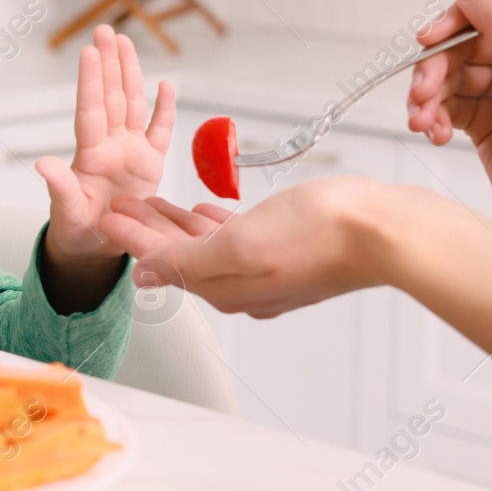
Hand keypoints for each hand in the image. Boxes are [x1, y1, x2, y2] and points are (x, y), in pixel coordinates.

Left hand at [36, 25, 174, 267]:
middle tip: (105, 30)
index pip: (91, 111)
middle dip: (109, 63)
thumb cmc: (78, 230)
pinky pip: (160, 132)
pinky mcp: (150, 164)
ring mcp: (131, 152)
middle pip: (111, 97)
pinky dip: (164, 109)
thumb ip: (60, 188)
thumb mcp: (68, 213)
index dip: (91, 82)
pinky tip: (165, 85)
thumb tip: (42, 165)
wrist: (96, 247)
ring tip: (125, 43)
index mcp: (91, 156)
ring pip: (132, 104)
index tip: (89, 52)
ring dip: (130, 74)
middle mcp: (111, 146)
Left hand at [100, 179, 395, 317]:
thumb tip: (144, 276)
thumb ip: (186, 262)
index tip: (104, 216)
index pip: (163, 262)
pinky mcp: (291, 251)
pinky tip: (207, 210)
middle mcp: (245, 286)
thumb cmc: (322, 234)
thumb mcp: (239, 246)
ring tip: (152, 202)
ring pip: (208, 245)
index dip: (131, 236)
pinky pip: (238, 237)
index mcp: (227, 288)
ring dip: (176, 224)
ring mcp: (270, 270)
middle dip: (147, 229)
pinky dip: (214, 223)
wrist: (387, 230)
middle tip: (118, 204)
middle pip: (181, 255)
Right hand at [406, 0, 491, 257]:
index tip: (432, 40)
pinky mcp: (488, 115)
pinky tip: (435, 135)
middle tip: (422, 95)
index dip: (459, 13)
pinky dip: (435, 116)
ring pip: (449, 70)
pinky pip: (448, 102)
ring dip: (429, 96)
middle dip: (435, 66)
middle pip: (462, 36)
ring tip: (423, 123)